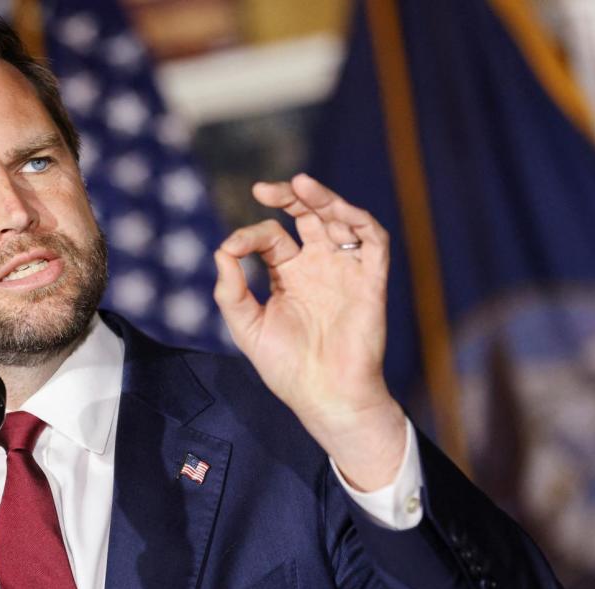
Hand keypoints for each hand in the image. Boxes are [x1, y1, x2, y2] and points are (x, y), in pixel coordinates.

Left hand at [213, 173, 406, 489]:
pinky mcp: (371, 280)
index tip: (233, 249)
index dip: (250, 236)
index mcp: (288, 276)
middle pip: (307, 216)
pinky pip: (373, 240)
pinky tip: (336, 211)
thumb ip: (231, 291)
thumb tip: (221, 251)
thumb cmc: (288, 369)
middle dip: (290, 196)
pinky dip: (358, 220)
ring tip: (301, 185)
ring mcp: (345, 271)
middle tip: (264, 188)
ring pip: (339, 219)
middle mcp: (318, 267)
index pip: (271, 237)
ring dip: (323, 199)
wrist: (326, 397)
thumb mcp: (248, 328)